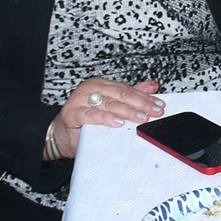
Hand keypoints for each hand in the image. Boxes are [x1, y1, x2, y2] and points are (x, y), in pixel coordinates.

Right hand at [48, 76, 162, 159]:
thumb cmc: (85, 121)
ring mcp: (81, 100)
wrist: (61, 135)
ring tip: (141, 118)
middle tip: (154, 112)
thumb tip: (151, 86)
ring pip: (109, 104)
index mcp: (101, 85)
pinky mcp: (72, 113)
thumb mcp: (109, 107)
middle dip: (140, 104)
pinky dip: (105, 119)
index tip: (159, 105)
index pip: (128, 90)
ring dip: (128, 112)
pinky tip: (117, 123)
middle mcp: (92, 89)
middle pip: (121, 95)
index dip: (145, 98)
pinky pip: (91, 115)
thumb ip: (129, 96)